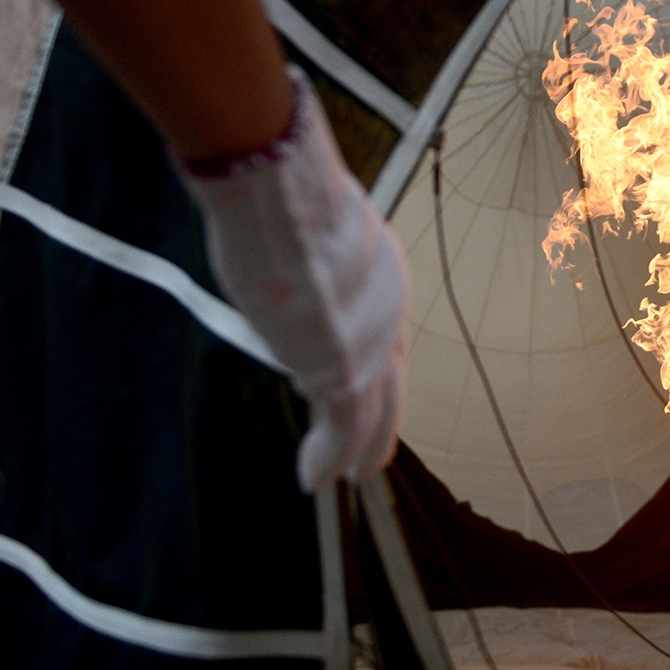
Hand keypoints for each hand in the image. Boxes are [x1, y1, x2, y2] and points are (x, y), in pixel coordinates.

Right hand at [181, 68, 411, 491]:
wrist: (280, 189)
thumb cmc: (282, 191)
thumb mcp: (307, 225)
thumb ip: (310, 254)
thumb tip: (284, 246)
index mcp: (386, 273)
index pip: (385, 335)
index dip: (377, 372)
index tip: (367, 396)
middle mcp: (388, 310)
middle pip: (389, 380)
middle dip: (380, 425)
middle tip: (370, 461)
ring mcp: (366, 342)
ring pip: (367, 410)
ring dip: (352, 448)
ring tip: (340, 475)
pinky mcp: (340, 366)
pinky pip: (341, 424)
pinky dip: (329, 456)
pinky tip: (317, 480)